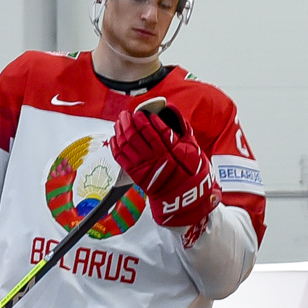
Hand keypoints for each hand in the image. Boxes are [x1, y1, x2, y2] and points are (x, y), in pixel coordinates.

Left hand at [109, 105, 219, 229]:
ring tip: (120, 121)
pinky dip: (115, 146)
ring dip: (121, 130)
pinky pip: (120, 157)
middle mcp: (155, 158)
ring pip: (126, 144)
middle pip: (136, 135)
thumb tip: (172, 110)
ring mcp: (143, 166)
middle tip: (127, 114)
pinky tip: (115, 137)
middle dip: (129, 121)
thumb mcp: (192, 148)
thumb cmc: (189, 172)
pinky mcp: (134, 174)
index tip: (142, 113)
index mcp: (170, 150)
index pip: (154, 131)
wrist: (181, 196)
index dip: (145, 120)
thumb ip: (182, 128)